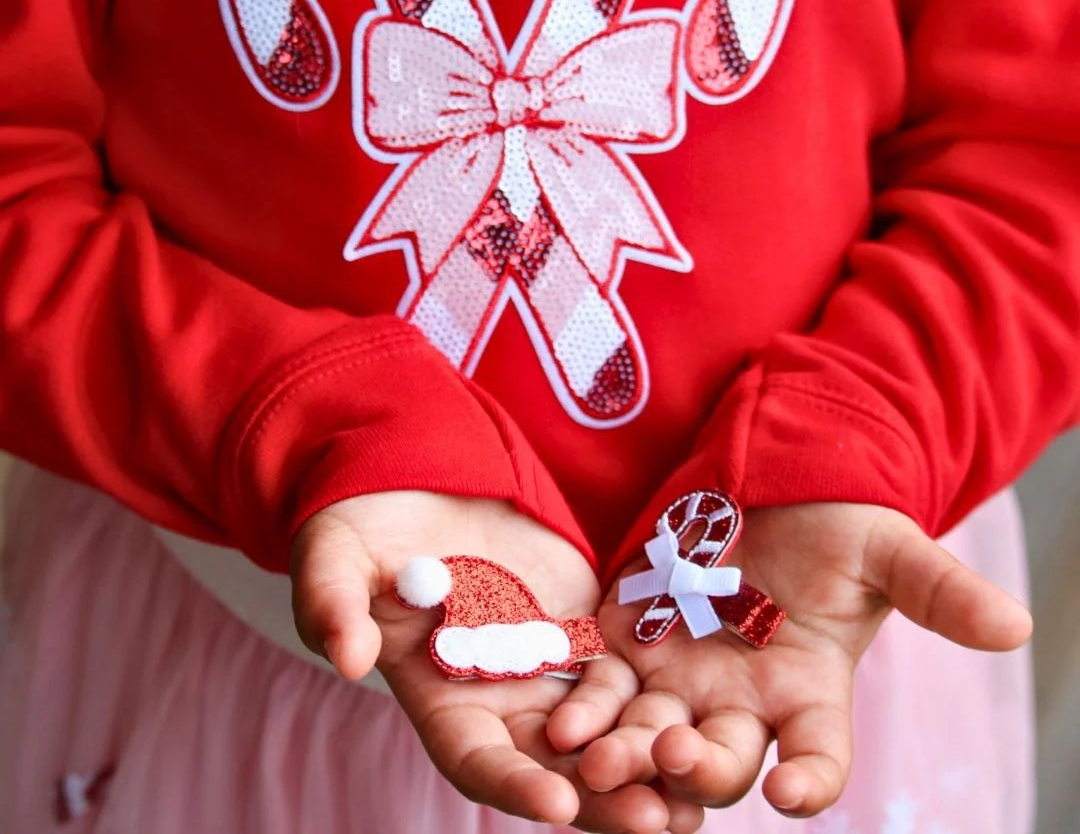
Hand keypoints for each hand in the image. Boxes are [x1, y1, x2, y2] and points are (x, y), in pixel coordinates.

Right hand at [290, 491, 702, 831]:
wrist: (414, 480)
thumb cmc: (360, 529)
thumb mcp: (333, 561)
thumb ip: (334, 606)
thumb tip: (346, 656)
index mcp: (436, 695)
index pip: (476, 759)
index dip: (513, 785)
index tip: (558, 805)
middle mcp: (496, 693)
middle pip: (552, 763)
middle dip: (602, 797)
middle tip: (656, 822)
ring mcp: (542, 659)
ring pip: (598, 726)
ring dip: (642, 757)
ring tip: (695, 787)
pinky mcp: (577, 622)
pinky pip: (621, 666)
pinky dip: (651, 695)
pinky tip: (693, 715)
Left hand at [547, 502, 1031, 821]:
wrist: (767, 481)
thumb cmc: (834, 520)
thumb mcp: (885, 548)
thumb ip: (937, 588)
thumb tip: (1017, 627)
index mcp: (809, 690)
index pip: (817, 756)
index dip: (811, 779)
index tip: (795, 795)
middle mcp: (741, 700)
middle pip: (720, 759)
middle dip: (697, 768)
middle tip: (675, 759)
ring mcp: (681, 674)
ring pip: (652, 734)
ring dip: (627, 753)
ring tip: (599, 760)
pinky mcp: (630, 640)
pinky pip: (605, 686)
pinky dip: (587, 706)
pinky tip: (564, 721)